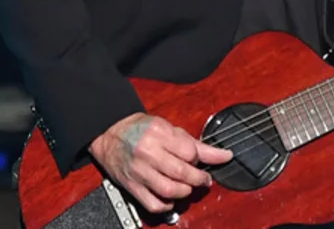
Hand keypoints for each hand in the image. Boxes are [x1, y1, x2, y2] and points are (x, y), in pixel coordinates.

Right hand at [88, 112, 231, 213]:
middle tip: (203, 179)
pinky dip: (166, 205)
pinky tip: (171, 199)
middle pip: (182, 173)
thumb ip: (196, 144)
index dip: (197, 159)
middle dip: (198, 179)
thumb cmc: (140, 130)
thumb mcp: (168, 128)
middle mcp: (148, 152)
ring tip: (187, 187)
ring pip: (169, 190)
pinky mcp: (132, 186)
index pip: (189, 152)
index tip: (197, 160)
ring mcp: (139, 171)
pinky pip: (152, 204)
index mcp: (159, 133)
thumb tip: (224, 155)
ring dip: (185, 192)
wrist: (110, 135)